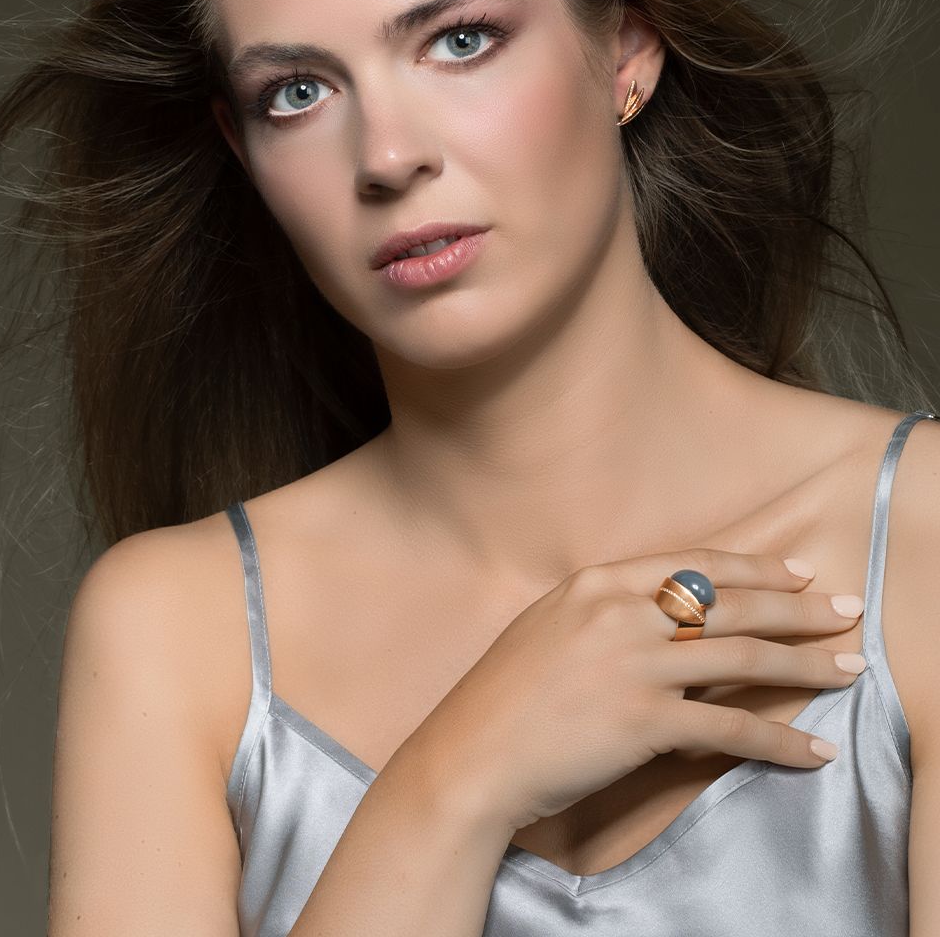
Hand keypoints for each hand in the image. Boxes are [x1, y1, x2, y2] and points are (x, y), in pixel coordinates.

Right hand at [414, 549, 861, 831]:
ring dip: (805, 663)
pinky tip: (810, 750)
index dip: (754, 568)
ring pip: (742, 655)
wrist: (470, 753)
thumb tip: (661, 618)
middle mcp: (620, 612)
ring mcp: (634, 664)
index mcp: (595, 583)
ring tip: (849, 667)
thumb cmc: (502, 696)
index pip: (694, 565)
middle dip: (798, 606)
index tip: (794, 574)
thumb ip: (603, 613)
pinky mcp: (644, 720)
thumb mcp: (548, 627)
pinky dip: (778, 740)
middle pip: (730, 602)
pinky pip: (729, 727)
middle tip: (845, 610)